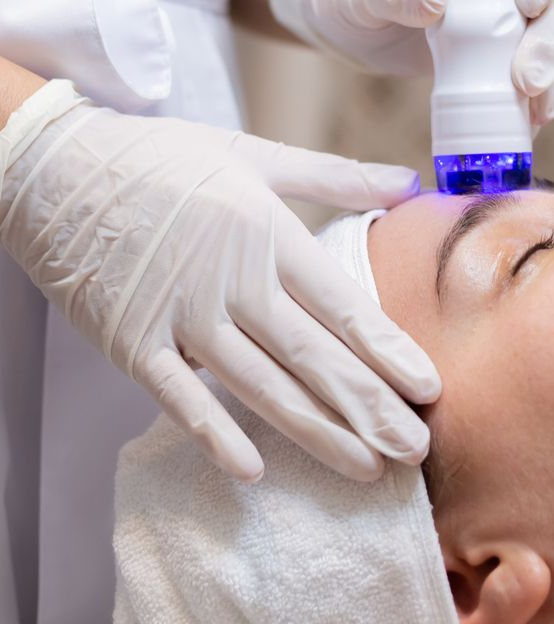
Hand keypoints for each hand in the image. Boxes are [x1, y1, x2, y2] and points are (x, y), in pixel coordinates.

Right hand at [0, 82, 439, 482]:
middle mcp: (232, 281)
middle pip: (313, 356)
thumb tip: (408, 180)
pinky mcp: (131, 341)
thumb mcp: (254, 153)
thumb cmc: (159, 158)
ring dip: (315, 432)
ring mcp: (181, 315)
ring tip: (365, 468)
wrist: (53, 165)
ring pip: (260, 385)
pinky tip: (252, 470)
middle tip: (416, 450)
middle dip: (369, 408)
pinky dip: (214, 433)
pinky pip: (179, 397)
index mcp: (268, 234)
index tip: (430, 389)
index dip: (388, 351)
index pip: (343, 306)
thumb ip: (335, 176)